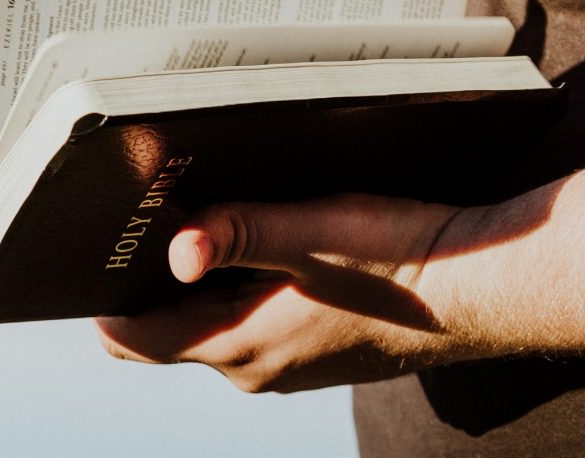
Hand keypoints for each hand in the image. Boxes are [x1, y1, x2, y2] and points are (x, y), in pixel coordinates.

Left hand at [95, 194, 462, 392]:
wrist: (482, 291)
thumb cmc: (400, 263)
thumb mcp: (314, 235)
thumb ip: (239, 235)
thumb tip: (175, 250)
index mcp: (239, 346)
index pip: (134, 339)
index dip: (106, 297)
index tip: (102, 249)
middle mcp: (252, 367)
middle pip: (167, 329)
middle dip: (151, 280)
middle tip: (157, 218)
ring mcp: (282, 363)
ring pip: (208, 324)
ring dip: (199, 281)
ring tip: (210, 220)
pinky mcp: (308, 349)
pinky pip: (247, 322)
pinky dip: (238, 288)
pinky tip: (263, 245)